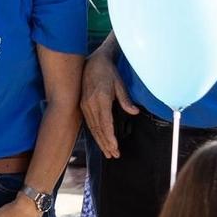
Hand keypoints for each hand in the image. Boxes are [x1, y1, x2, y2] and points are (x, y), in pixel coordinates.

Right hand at [81, 44, 137, 158]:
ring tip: (108, 152)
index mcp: (101, 99)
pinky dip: (95, 133)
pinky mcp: (82, 104)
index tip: (115, 147)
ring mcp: (85, 104)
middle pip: (98, 128)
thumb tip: (134, 112)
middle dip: (106, 143)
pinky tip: (100, 140)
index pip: (105, 123)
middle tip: (114, 155)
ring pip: (92, 127)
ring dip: (100, 141)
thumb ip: (125, 99)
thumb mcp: (119, 83)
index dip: (109, 137)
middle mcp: (90, 104)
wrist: (93, 61)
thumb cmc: (108, 72)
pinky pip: (89, 122)